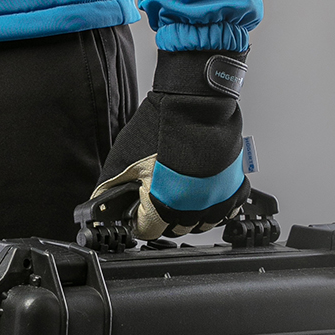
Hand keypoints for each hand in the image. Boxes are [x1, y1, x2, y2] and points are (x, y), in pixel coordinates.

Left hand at [79, 48, 251, 241]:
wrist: (193, 103)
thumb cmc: (161, 126)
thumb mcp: (122, 159)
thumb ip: (112, 186)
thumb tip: (100, 200)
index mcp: (164, 205)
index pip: (147, 231)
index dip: (138, 221)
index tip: (137, 214)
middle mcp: (193, 207)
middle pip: (177, 229)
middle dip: (164, 218)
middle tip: (158, 202)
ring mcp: (217, 197)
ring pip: (205, 223)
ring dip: (192, 216)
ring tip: (182, 200)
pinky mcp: (234, 184)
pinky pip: (232, 208)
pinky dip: (220, 207)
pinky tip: (209, 197)